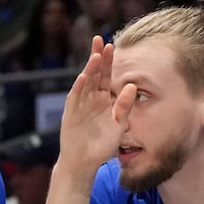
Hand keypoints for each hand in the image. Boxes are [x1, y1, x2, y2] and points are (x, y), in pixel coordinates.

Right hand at [57, 36, 135, 176]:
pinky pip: (75, 98)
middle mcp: (91, 99)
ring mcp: (80, 106)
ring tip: (96, 56)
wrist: (84, 163)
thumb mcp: (119, 126)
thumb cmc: (102, 146)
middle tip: (100, 40)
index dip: (108, 61)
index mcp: (104, 100)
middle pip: (94, 74)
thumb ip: (125, 107)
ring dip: (90, 69)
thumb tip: (132, 86)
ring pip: (85, 83)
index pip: (107, 76)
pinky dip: (79, 88)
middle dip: (97, 58)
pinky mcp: (70, 114)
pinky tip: (84, 77)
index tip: (112, 45)